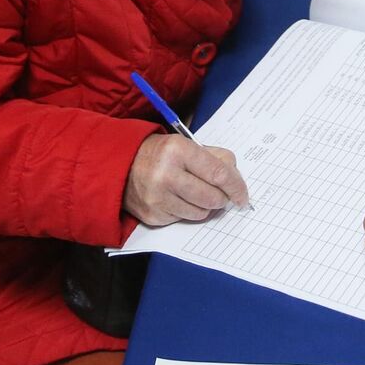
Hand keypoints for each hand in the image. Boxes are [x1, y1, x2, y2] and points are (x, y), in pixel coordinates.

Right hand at [123, 134, 251, 225]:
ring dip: (205, 206)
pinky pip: (183, 219)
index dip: (236, 187)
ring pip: (200, 213)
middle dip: (222, 198)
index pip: (218, 173)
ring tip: (195, 194)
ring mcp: (157, 198)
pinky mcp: (153, 216)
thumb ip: (213, 157)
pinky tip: (177, 199)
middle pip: (212, 197)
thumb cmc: (159, 154)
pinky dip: (187, 211)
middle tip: (221, 195)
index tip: (243, 195)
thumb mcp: (185, 144)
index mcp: (178, 151)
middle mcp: (166, 175)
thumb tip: (236, 178)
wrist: (120, 166)